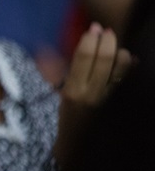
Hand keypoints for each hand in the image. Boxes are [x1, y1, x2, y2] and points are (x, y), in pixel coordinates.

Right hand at [54, 23, 132, 163]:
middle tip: (105, 31)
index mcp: (73, 89)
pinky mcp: (115, 98)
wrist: (76, 142)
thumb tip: (43, 49)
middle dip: (107, 41)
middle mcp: (92, 91)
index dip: (89, 40)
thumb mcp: (54, 95)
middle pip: (105, 58)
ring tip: (113, 44)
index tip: (91, 28)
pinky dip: (129, 64)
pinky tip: (128, 57)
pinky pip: (125, 76)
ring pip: (120, 66)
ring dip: (119, 51)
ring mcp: (106, 95)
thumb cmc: (61, 118)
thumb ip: (52, 71)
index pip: (83, 57)